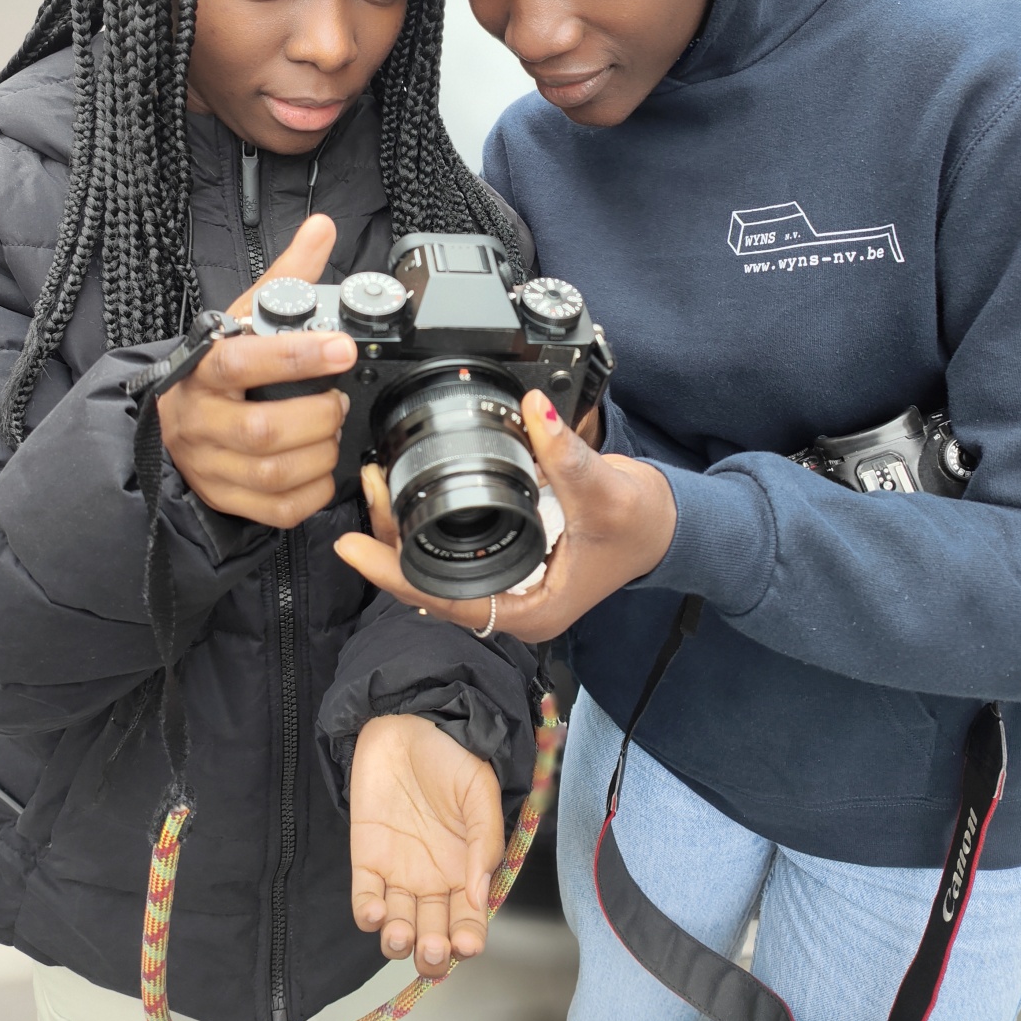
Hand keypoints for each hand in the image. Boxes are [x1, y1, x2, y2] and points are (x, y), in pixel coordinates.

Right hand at [158, 214, 356, 526]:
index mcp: (204, 367)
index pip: (245, 361)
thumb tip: (320, 228)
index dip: (297, 357)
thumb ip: (286, 276)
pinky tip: (321, 467)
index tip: (343, 347)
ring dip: (320, 452)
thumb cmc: (217, 367)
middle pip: (265, 430)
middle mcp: (200, 419)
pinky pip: (277, 509)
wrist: (169, 419)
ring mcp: (209, 464)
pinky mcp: (224, 497)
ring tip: (331, 428)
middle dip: (318, 415)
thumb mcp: (243, 318)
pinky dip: (312, 492)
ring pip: (274, 472)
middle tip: (338, 399)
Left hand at [334, 390, 675, 641]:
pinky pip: (455, 545)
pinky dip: (428, 520)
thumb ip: (567, 454)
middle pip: (432, 583)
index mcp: (532, 609)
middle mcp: (513, 602)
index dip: (395, 575)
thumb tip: (535, 411)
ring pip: (439, 564)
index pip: (447, 600)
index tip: (352, 549)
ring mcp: (509, 581)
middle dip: (390, 541)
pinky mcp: (508, 556)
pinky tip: (407, 491)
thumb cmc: (643, 525)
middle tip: (368, 489)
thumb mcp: (606, 491)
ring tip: (378, 483)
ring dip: (404, 529)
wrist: (668, 525)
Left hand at [349, 713, 503, 976]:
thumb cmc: (450, 754)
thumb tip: (479, 894)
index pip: (470, 920)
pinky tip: (374, 912)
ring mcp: (399, 873)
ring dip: (398, 942)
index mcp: (467, 868)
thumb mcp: (479, 790)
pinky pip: (365, 900)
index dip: (468, 940)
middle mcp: (434, 879)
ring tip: (400, 933)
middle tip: (433, 947)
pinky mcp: (367, 861)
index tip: (465, 944)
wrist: (406, 721)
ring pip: (399, 928)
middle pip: (434, 936)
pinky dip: (367, 915)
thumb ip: (485, 841)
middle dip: (434, 953)